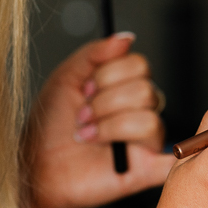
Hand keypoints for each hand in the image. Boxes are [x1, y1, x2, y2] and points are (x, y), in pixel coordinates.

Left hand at [24, 33, 176, 207]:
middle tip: (81, 118)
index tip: (84, 91)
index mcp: (124, 87)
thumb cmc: (49, 125)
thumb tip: (126, 38)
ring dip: (109, 127)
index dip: (109, 75)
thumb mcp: (65, 78)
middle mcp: (139, 111)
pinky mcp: (144, 170)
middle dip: (105, 103)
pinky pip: (172, 161)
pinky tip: (142, 155)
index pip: (140, 66)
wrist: (34, 165)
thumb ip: (94, 53)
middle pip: (146, 91)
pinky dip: (172, 157)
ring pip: (149, 121)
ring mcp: (144, 141)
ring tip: (87, 137)